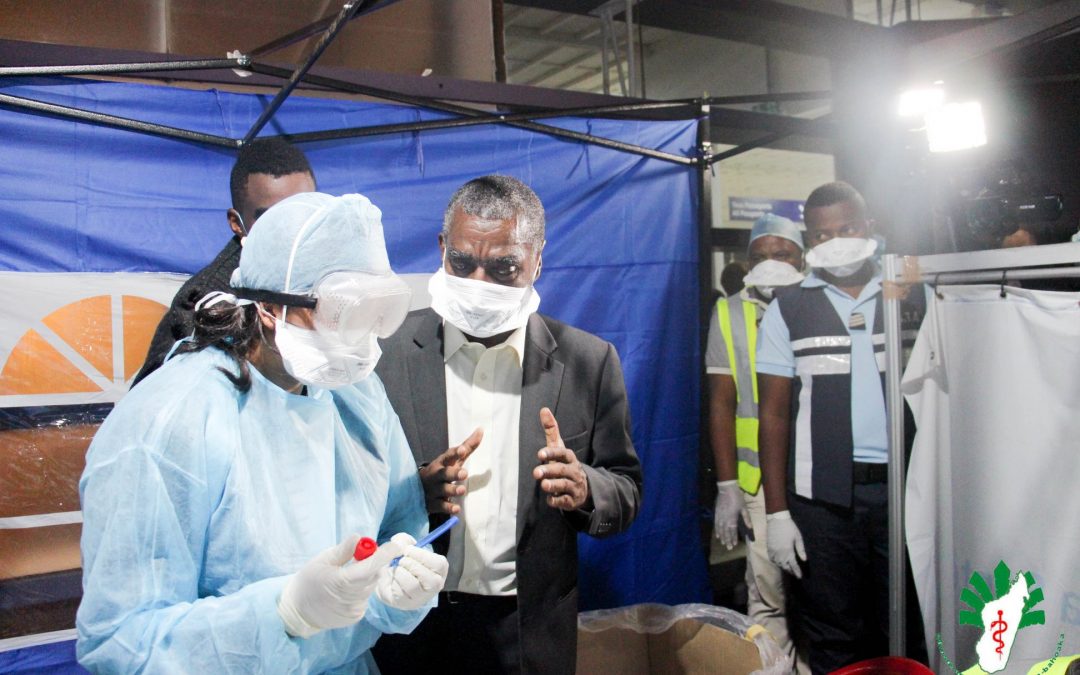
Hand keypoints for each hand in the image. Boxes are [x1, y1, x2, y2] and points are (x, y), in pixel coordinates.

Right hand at [277, 534, 405, 637]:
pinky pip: (365, 597)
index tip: (395, 545)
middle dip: (374, 563)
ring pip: (370, 587)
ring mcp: (355, 610)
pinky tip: (345, 591)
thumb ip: (343, 551)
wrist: (298, 612)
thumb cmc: (308, 582)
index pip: (371, 567)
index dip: (385, 555)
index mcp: (342, 582)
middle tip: (361, 556)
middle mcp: (352, 598)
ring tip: (346, 577)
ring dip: (365, 577)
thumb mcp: (322, 561)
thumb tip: (359, 539)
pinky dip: (360, 590)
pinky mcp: (356, 616)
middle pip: (374, 576)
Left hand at [375, 533, 448, 609]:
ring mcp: (422, 597)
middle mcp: (435, 586)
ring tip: (397, 570)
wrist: (385, 577)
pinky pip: (401, 593)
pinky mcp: (407, 604)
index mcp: (439, 570)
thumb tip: (401, 545)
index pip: (439, 564)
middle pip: (431, 579)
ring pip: (414, 586)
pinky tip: (393, 580)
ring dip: (401, 573)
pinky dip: (394, 583)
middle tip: (401, 560)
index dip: (423, 556)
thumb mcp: (402, 546)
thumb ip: (402, 540)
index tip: (408, 550)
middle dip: (411, 565)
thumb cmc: (400, 561)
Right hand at [418, 428, 482, 514]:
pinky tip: (456, 509)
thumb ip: (467, 446)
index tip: (463, 450)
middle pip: (444, 473)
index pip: (448, 456)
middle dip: (453, 473)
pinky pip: (440, 506)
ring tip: (462, 489)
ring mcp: (433, 490)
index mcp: (441, 463)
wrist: (416, 489)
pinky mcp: (432, 503)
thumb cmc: (442, 471)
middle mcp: (436, 475)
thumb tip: (481, 429)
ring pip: (442, 490)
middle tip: (464, 473)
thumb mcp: (453, 459)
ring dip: (452, 489)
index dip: (455, 453)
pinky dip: (448, 507)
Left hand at [532, 407, 588, 510]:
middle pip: (562, 470)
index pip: (562, 453)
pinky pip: (566, 502)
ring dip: (554, 485)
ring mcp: (574, 486)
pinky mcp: (572, 500)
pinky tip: (550, 500)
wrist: (583, 486)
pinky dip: (558, 501)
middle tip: (536, 473)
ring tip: (543, 485)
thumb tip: (543, 409)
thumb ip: (551, 430)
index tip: (540, 454)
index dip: (552, 453)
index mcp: (569, 458)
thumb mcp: (559, 447)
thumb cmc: (564, 463)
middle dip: (550, 471)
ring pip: (565, 486)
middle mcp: (573, 471)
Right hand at [714, 480, 749, 549]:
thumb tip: (750, 528)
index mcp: (732, 518)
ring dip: (722, 537)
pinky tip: (717, 535)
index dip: (733, 538)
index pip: (733, 531)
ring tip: (723, 543)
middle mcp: (724, 519)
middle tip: (728, 548)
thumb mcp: (744, 507)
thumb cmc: (737, 498)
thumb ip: (746, 518)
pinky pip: (716, 524)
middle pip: (725, 532)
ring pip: (720, 529)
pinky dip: (716, 530)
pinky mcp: (716, 513)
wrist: (726, 489)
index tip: (734, 545)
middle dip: (727, 540)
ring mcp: (719, 516)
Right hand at [766, 511, 806, 578]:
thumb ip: (801, 550)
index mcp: (788, 551)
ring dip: (783, 567)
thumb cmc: (789, 527)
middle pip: (785, 566)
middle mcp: (780, 553)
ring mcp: (773, 551)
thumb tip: (804, 560)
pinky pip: (772, 559)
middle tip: (795, 573)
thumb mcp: (798, 537)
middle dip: (790, 571)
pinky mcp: (769, 547)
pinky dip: (776, 562)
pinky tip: (779, 562)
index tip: (800, 577)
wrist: (776, 519)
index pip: (793, 565)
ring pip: (778, 563)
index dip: (797, 572)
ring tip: (788, 569)